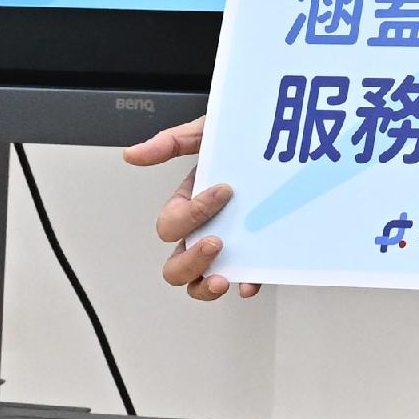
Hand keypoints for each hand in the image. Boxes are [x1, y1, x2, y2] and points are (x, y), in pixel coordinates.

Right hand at [120, 116, 257, 300]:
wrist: (286, 140)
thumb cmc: (241, 141)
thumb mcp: (207, 133)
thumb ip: (172, 142)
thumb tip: (132, 155)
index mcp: (188, 205)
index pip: (171, 225)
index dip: (191, 213)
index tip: (225, 191)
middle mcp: (202, 231)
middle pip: (175, 266)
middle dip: (191, 259)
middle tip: (217, 241)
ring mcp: (227, 246)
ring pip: (198, 282)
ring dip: (204, 285)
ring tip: (223, 277)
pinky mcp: (253, 255)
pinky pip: (243, 280)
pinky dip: (244, 285)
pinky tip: (250, 283)